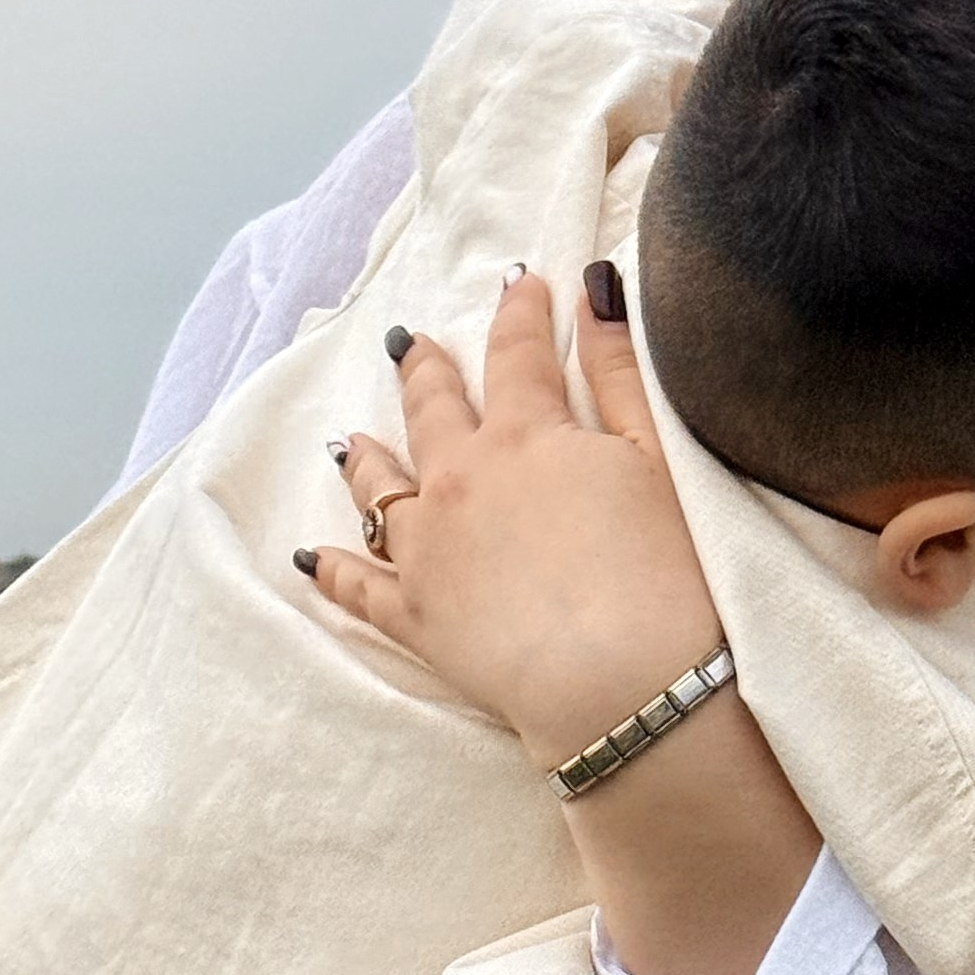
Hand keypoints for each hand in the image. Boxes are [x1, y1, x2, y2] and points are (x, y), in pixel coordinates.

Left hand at [306, 266, 818, 974]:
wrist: (627, 688)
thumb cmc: (664, 574)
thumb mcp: (658, 458)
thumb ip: (620, 372)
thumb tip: (594, 287)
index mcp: (528, 434)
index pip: (519, 354)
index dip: (522, 315)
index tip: (521, 286)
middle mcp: (462, 479)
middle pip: (434, 410)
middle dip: (425, 371)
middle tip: (411, 345)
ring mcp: (427, 549)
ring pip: (380, 489)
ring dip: (366, 459)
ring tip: (352, 441)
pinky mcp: (414, 619)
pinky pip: (358, 587)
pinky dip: (333, 570)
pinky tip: (310, 558)